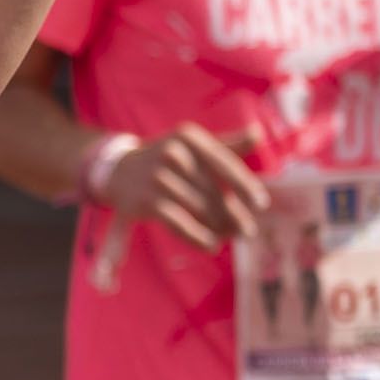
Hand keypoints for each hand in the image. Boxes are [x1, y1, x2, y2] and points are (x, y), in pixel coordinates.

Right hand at [95, 122, 267, 250]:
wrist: (118, 170)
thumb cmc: (169, 157)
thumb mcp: (193, 144)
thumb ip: (227, 143)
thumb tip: (257, 133)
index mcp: (189, 137)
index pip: (223, 162)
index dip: (243, 184)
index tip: (260, 204)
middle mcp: (172, 153)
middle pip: (214, 191)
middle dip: (232, 213)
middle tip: (245, 230)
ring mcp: (157, 178)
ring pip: (200, 210)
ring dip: (219, 227)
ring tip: (229, 236)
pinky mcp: (147, 201)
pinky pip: (180, 224)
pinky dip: (197, 237)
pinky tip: (211, 246)